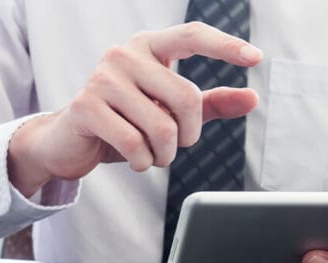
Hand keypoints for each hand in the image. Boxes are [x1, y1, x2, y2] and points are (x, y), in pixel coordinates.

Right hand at [7, 22, 262, 195]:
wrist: (71, 141)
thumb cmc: (126, 121)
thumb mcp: (170, 111)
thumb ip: (210, 103)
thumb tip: (252, 99)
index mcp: (149, 46)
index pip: (192, 35)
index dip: (225, 46)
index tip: (256, 58)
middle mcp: (124, 54)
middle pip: (185, 97)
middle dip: (188, 135)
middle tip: (176, 145)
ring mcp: (102, 78)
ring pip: (162, 127)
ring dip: (165, 153)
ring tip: (152, 153)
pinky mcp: (85, 106)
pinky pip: (135, 143)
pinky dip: (143, 161)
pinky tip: (136, 159)